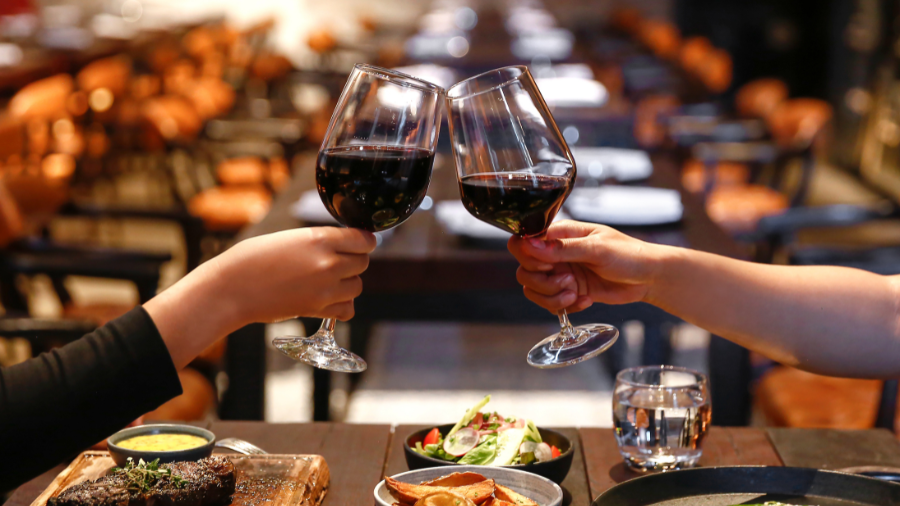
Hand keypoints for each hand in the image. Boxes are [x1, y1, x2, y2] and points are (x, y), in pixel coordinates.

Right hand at [146, 227, 375, 368]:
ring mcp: (325, 289)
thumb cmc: (252, 259)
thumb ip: (320, 241)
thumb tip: (343, 247)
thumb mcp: (289, 238)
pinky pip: (347, 309)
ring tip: (328, 280)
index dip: (363, 241)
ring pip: (357, 286)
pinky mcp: (317, 309)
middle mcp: (328, 263)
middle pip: (363, 262)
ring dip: (348, 283)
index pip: (364, 239)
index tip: (357, 243)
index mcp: (321, 239)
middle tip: (336, 262)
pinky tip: (328, 299)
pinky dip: (342, 306)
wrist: (232, 288)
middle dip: (353, 261)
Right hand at [507, 221, 666, 313]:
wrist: (648, 278)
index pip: (523, 242)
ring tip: (576, 293)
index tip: (549, 265)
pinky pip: (550, 303)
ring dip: (552, 296)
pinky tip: (585, 300)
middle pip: (524, 270)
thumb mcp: (597, 248)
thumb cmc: (628, 254)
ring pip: (534, 289)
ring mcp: (561, 273)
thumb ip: (563, 248)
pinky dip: (564, 306)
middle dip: (543, 282)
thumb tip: (531, 244)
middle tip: (568, 280)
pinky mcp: (568, 291)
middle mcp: (555, 253)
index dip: (529, 257)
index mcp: (560, 234)